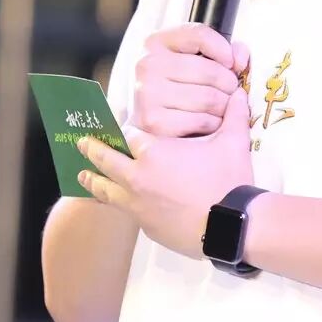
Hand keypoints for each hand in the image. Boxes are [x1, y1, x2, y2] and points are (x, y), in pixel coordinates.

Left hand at [78, 87, 254, 258]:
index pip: (128, 135)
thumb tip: (240, 94)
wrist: (232, 226)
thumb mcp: (233, 143)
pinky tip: (121, 202)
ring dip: (93, 180)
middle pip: (105, 160)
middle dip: (92, 149)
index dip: (123, 130)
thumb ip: (234, 115)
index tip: (118, 127)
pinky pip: (128, 211)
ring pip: (106, 190)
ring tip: (82, 176)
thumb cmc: (229, 181)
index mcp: (154, 153)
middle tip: (81, 143)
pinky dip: (122, 203)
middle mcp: (138, 178)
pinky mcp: (147, 227)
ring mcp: (139, 206)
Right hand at [130, 23, 250, 136]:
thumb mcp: (193, 59)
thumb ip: (221, 51)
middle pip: (210, 70)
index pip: (199, 34)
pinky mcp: (153, 121)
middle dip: (229, 84)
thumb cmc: (175, 86)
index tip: (231, 63)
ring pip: (209, 98)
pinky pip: (201, 120)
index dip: (223, 48)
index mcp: (155, 42)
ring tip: (221, 107)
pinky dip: (213, 124)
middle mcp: (148, 64)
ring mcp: (148, 93)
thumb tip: (240, 58)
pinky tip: (209, 122)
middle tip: (230, 92)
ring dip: (224, 106)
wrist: (146, 120)